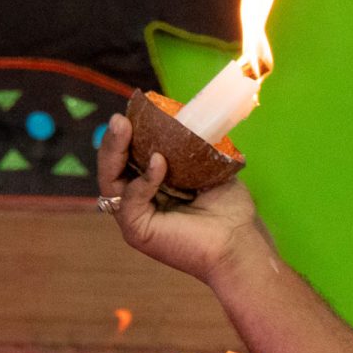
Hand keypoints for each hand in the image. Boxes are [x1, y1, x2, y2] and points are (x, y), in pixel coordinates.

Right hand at [96, 113, 270, 283]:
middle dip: (113, 141)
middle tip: (119, 118)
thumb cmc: (229, 210)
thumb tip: (179, 117)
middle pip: (112, 168)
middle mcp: (138, 202)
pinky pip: (129, 202)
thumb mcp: (206, 168)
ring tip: (124, 127)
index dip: (126, 136)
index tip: (133, 113)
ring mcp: (135, 218)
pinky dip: (142, 181)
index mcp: (151, 187)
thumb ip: (188, 148)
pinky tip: (158, 162)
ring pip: (111, 182)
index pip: (128, 158)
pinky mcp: (138, 232)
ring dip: (115, 152)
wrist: (241, 240)